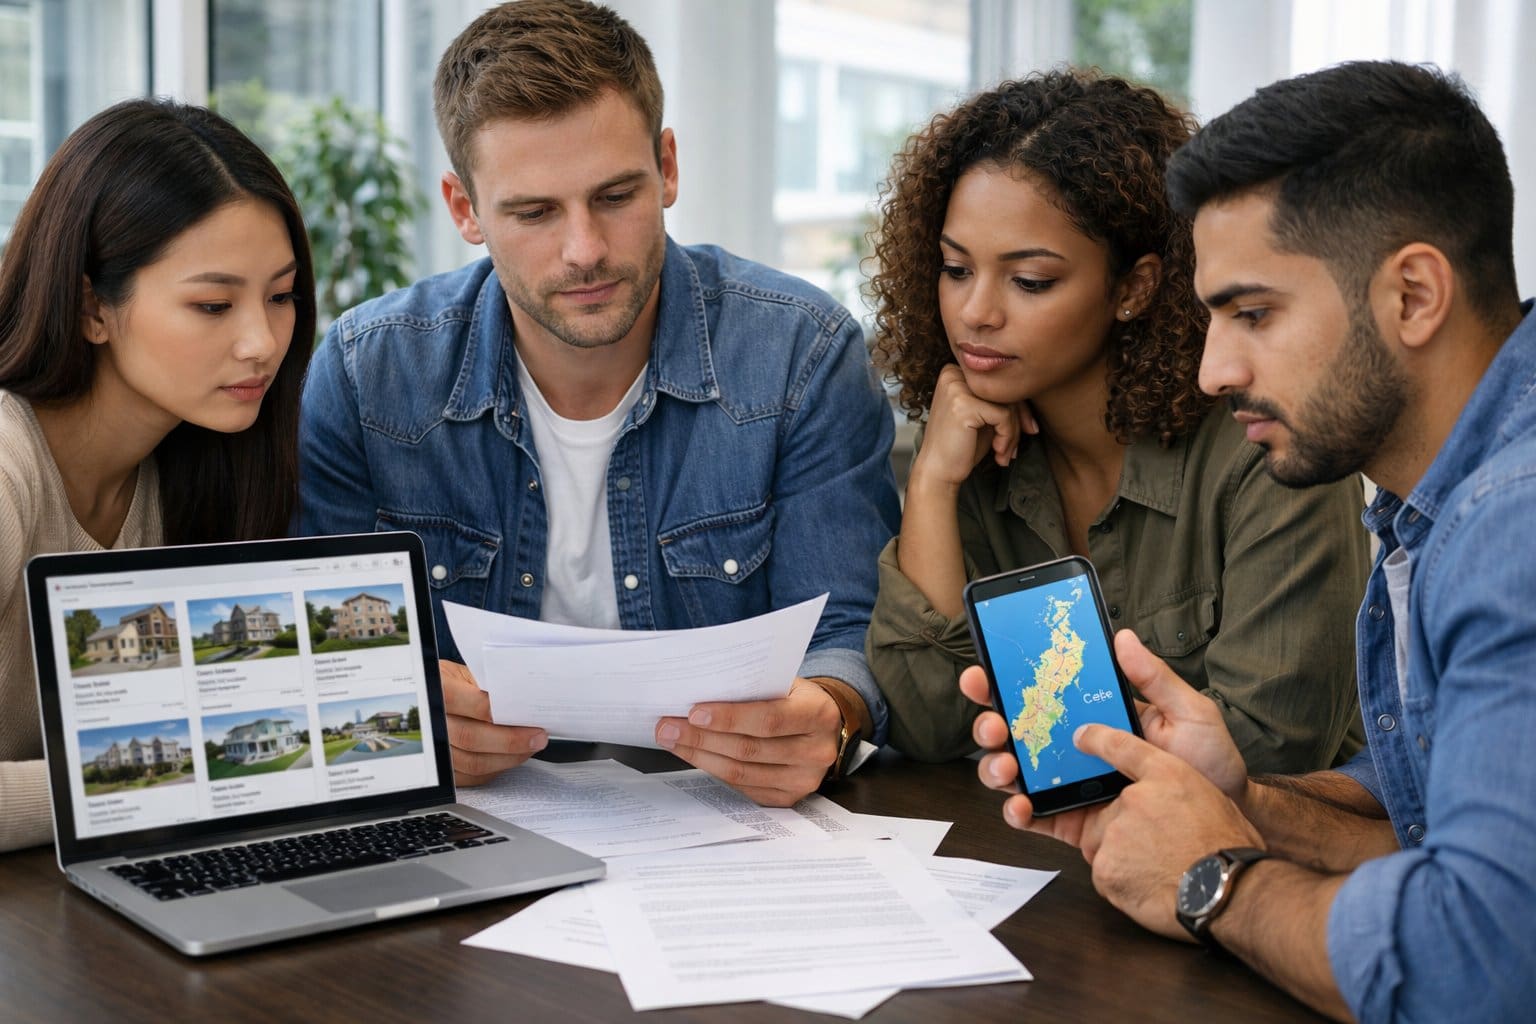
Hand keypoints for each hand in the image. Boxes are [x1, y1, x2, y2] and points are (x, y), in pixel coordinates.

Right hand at [440, 659, 548, 785]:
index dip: (492, 710)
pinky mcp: (443, 768)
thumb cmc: (457, 681)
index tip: (524, 714)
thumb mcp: (468, 671)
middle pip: (470, 737)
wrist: (435, 694)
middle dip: (510, 740)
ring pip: (473, 762)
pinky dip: (497, 768)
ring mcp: (434, 748)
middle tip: (538, 737)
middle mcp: (430, 720)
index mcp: (437, 688)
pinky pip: (472, 776)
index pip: (461, 701)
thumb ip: (489, 683)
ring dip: (508, 758)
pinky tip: (513, 757)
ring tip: (531, 747)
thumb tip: (524, 697)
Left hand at [655, 678, 845, 805]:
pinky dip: (713, 771)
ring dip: (700, 756)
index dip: (729, 718)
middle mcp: (816, 751)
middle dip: (701, 738)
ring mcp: (804, 780)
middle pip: (749, 749)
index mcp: (818, 714)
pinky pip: (743, 787)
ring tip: (672, 740)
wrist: (824, 727)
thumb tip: (700, 692)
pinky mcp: (788, 798)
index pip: (769, 719)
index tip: (694, 712)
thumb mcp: (784, 683)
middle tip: (668, 727)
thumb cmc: (795, 698)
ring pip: (741, 772)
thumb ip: (753, 688)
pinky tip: (694, 756)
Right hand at [910, 365, 1037, 489]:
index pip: (998, 383)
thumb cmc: (961, 446)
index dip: (1018, 408)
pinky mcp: (963, 404)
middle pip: (1005, 391)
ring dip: (1013, 433)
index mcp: (955, 372)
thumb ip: (1002, 399)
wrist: (938, 472)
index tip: (1025, 431)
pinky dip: (1007, 437)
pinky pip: (1004, 416)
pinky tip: (998, 453)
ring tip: (1004, 453)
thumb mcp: (984, 417)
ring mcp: (956, 388)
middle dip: (1018, 422)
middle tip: (1015, 448)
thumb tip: (1036, 389)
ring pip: (1007, 404)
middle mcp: (953, 374)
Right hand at [959, 629, 1248, 841]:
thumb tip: (1122, 638)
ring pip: (1015, 773)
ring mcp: (1070, 784)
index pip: (1042, 692)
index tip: (985, 671)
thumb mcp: (1189, 713)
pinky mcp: (1074, 821)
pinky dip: (1018, 813)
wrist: (1224, 823)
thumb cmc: (1210, 765)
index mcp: (1094, 714)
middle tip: (994, 724)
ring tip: (1007, 766)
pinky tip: (1021, 807)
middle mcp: (1074, 747)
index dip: (1004, 680)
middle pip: (1015, 731)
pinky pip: (1036, 817)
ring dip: (996, 767)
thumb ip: (1154, 678)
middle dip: (989, 723)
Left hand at [1073, 723, 1262, 939]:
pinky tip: (1151, 885)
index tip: (1081, 737)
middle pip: (1109, 810)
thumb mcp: (1212, 798)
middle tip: (1156, 849)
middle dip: (1123, 830)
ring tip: (1158, 869)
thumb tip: (1155, 795)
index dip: (1098, 739)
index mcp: (1166, 775)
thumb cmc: (1228, 849)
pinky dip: (1121, 882)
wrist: (1229, 892)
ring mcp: (1117, 832)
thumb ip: (1174, 789)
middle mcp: (1135, 797)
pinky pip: (1105, 873)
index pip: (1123, 745)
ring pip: (1104, 843)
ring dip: (1123, 857)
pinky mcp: (1105, 867)